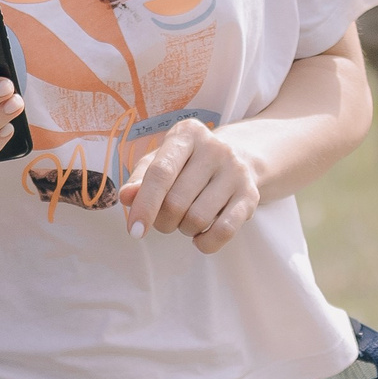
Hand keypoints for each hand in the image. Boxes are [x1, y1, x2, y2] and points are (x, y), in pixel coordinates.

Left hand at [120, 119, 261, 253]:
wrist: (239, 156)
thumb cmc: (188, 163)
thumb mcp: (160, 161)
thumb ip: (140, 179)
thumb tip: (127, 197)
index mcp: (187, 135)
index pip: (161, 173)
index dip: (145, 205)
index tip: (135, 231)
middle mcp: (215, 148)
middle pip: (176, 202)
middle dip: (162, 221)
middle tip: (165, 219)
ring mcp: (236, 171)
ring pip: (197, 219)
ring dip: (183, 230)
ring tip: (184, 220)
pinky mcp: (251, 195)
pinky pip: (224, 231)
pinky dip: (205, 243)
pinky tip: (199, 237)